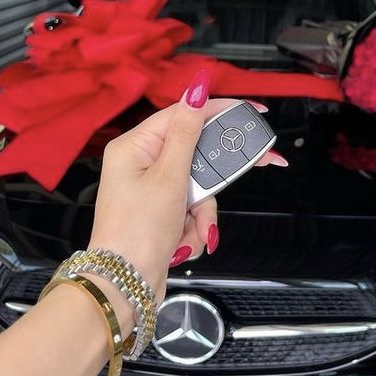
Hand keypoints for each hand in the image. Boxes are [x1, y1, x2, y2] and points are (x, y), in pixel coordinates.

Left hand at [87, 70, 285, 304]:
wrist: (125, 285)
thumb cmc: (135, 232)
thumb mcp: (169, 177)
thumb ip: (187, 132)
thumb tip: (196, 91)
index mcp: (134, 147)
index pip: (184, 115)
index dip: (219, 111)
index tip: (250, 110)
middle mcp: (140, 165)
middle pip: (195, 157)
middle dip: (210, 183)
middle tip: (234, 181)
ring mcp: (151, 191)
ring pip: (199, 189)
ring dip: (201, 213)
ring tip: (189, 231)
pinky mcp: (160, 213)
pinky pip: (192, 210)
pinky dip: (193, 228)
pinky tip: (181, 243)